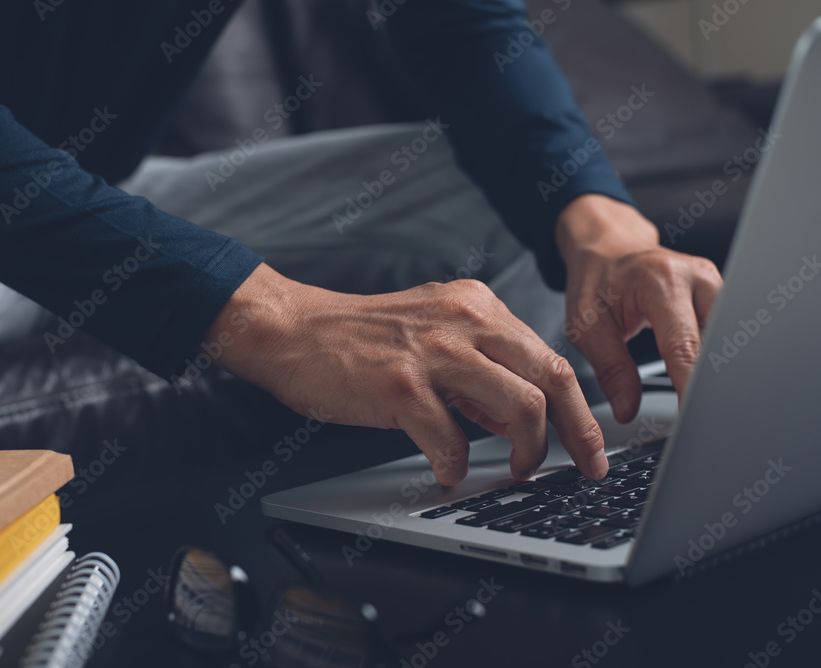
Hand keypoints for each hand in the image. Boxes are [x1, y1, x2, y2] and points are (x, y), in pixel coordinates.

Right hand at [203, 264, 608, 485]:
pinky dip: (457, 466)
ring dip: (527, 454)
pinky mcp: (401, 385)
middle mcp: (465, 321)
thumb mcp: (433, 335)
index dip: (582, 409)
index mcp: (477, 306)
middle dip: (579, 434)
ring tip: (513, 471)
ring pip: (521, 408)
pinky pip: (453, 441)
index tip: (591, 444)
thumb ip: (481, 369)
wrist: (294, 331)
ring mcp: (434, 352)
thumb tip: (523, 420)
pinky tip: (447, 471)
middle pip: (554, 378)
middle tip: (584, 468)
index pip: (552, 358)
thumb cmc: (360, 339)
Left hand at [556, 194, 723, 422]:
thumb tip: (628, 409)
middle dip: (708, 382)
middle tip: (697, 416)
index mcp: (660, 281)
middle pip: (715, 342)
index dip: (689, 385)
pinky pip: (724, 332)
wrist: (608, 249)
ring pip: (726, 338)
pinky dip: (713, 357)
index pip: (683, 344)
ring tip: (699, 398)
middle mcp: (695, 278)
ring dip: (715, 370)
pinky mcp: (720, 294)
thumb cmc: (596, 281)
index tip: (691, 414)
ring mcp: (713, 283)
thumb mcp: (586, 324)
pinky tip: (702, 376)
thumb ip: (610, 368)